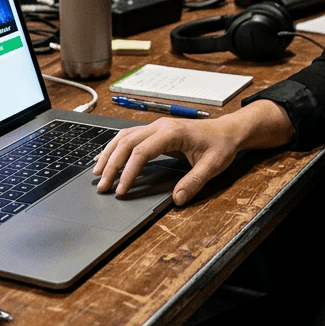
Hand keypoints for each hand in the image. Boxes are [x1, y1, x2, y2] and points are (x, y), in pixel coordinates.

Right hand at [94, 117, 239, 204]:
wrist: (227, 131)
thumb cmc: (220, 145)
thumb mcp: (212, 166)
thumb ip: (194, 182)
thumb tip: (177, 199)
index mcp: (172, 132)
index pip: (142, 152)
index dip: (129, 172)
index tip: (121, 190)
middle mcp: (160, 126)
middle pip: (127, 142)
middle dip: (112, 164)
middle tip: (103, 186)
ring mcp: (156, 126)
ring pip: (124, 137)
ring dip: (109, 154)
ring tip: (97, 173)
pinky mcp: (155, 131)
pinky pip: (129, 136)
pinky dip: (114, 147)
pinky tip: (104, 157)